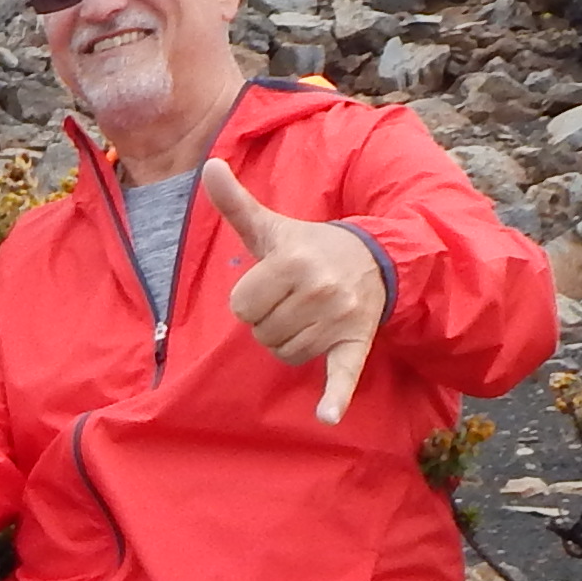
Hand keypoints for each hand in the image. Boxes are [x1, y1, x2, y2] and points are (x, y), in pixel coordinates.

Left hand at [204, 167, 390, 424]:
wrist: (374, 260)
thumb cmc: (310, 246)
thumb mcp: (272, 227)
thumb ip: (236, 203)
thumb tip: (208, 165)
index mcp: (293, 261)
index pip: (241, 306)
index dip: (249, 299)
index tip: (271, 285)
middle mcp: (319, 290)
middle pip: (261, 332)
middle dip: (267, 321)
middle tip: (291, 300)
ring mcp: (339, 320)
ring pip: (285, 354)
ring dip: (288, 342)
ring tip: (307, 316)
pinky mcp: (356, 344)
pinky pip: (342, 377)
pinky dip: (334, 398)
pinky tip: (327, 415)